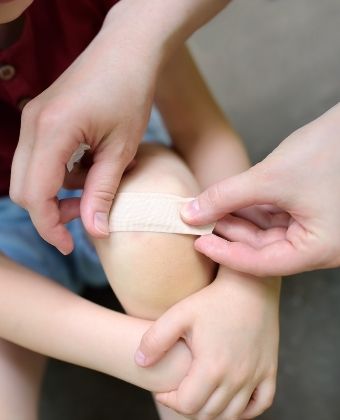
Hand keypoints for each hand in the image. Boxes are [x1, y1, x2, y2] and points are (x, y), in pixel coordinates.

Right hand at [10, 8, 158, 254]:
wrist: (127, 51)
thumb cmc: (130, 93)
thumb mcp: (121, 150)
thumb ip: (103, 192)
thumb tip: (95, 230)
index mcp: (52, 131)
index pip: (35, 195)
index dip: (49, 227)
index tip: (70, 244)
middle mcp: (32, 124)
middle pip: (23, 189)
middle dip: (50, 212)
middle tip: (86, 218)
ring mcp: (33, 118)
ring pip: (29, 174)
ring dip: (56, 193)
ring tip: (94, 192)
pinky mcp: (41, 117)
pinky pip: (39, 158)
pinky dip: (59, 175)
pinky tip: (88, 170)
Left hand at [136, 268, 279, 418]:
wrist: (249, 284)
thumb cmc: (213, 299)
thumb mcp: (179, 314)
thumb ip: (155, 339)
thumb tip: (139, 363)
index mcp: (212, 367)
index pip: (187, 405)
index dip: (170, 400)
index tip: (164, 389)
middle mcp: (236, 377)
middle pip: (209, 413)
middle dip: (189, 407)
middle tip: (180, 391)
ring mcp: (255, 375)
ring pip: (233, 414)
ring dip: (213, 410)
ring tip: (201, 394)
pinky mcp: (270, 368)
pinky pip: (261, 403)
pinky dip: (246, 410)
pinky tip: (232, 398)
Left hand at [181, 103, 339, 275]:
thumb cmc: (328, 149)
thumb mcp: (270, 178)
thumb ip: (227, 196)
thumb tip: (190, 213)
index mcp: (319, 249)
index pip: (263, 264)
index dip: (226, 254)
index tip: (198, 243)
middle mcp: (318, 245)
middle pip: (263, 249)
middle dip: (229, 233)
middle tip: (199, 220)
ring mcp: (314, 228)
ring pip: (266, 233)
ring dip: (238, 220)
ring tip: (209, 209)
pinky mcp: (309, 212)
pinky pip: (274, 217)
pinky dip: (251, 210)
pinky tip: (229, 201)